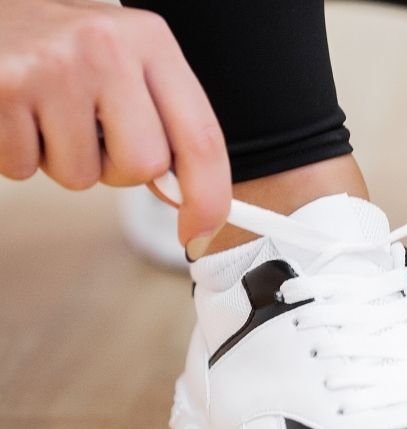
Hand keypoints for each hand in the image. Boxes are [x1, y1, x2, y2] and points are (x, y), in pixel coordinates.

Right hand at [0, 0, 229, 248]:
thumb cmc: (54, 44)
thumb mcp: (121, 60)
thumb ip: (159, 117)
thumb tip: (180, 193)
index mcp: (150, 40)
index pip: (202, 137)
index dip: (208, 198)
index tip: (201, 232)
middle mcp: (108, 48)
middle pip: (143, 166)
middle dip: (114, 168)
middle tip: (87, 131)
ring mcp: (54, 67)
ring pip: (81, 177)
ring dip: (60, 159)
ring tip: (43, 113)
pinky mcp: (6, 89)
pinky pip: (25, 169)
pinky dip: (18, 155)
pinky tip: (14, 113)